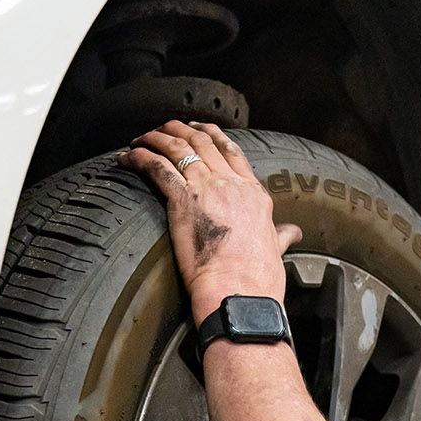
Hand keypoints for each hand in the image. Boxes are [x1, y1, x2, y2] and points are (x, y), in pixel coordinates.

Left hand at [120, 122, 302, 324]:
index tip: (198, 128)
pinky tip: (126, 157)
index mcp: (253, 192)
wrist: (240, 292)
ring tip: (141, 138)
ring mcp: (206, 188)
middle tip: (164, 127)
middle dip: (179, 129)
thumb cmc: (258, 278)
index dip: (212, 134)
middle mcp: (230, 183)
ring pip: (177, 147)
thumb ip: (282, 235)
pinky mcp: (182, 201)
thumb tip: (293, 232)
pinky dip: (139, 158)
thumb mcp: (276, 248)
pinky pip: (156, 168)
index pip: (231, 150)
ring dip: (155, 138)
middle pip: (202, 140)